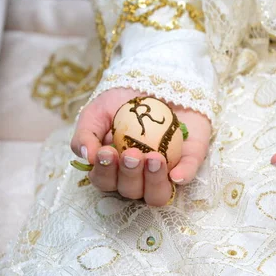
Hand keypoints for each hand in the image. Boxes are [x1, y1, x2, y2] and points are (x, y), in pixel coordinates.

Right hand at [70, 88, 210, 205]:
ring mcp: (165, 171)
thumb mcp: (98, 111)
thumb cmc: (123, 102)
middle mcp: (139, 176)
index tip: (106, 152)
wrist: (155, 81)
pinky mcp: (189, 159)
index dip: (104, 173)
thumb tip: (87, 157)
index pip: (105, 182)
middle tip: (132, 154)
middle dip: (129, 174)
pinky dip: (183, 176)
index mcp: (114, 168)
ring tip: (153, 158)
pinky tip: (177, 175)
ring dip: (154, 181)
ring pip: (157, 194)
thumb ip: (86, 133)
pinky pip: (189, 174)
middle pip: (130, 191)